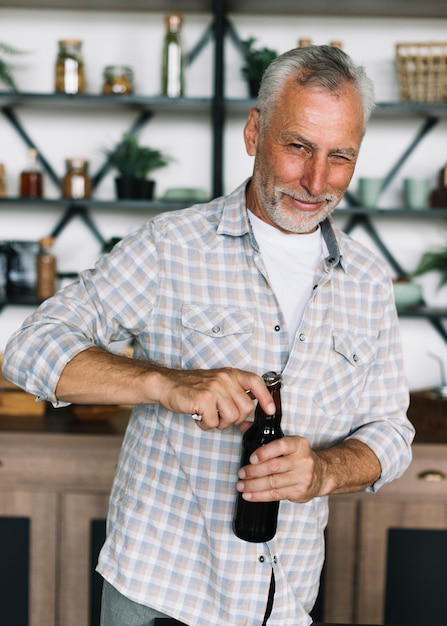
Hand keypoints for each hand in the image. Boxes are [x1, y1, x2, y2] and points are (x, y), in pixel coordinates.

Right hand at [155, 367, 275, 429]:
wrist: (167, 384)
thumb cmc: (192, 387)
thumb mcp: (217, 384)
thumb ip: (234, 395)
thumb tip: (251, 417)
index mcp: (230, 374)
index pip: (255, 382)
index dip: (265, 398)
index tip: (270, 411)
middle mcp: (225, 379)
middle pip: (245, 408)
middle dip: (235, 419)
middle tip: (220, 416)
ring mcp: (215, 388)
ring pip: (232, 418)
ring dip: (219, 423)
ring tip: (208, 415)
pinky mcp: (204, 399)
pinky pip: (214, 423)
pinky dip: (205, 425)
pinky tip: (198, 416)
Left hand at [235, 437, 380, 500]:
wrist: (322, 474)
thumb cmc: (298, 456)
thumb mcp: (288, 442)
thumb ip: (264, 434)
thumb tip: (243, 425)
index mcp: (299, 444)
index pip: (281, 446)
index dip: (264, 452)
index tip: (251, 458)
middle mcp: (303, 460)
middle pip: (274, 467)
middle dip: (253, 472)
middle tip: (241, 473)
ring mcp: (302, 478)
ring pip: (273, 483)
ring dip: (253, 486)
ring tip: (241, 486)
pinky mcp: (300, 492)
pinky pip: (276, 495)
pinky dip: (260, 496)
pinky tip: (249, 495)